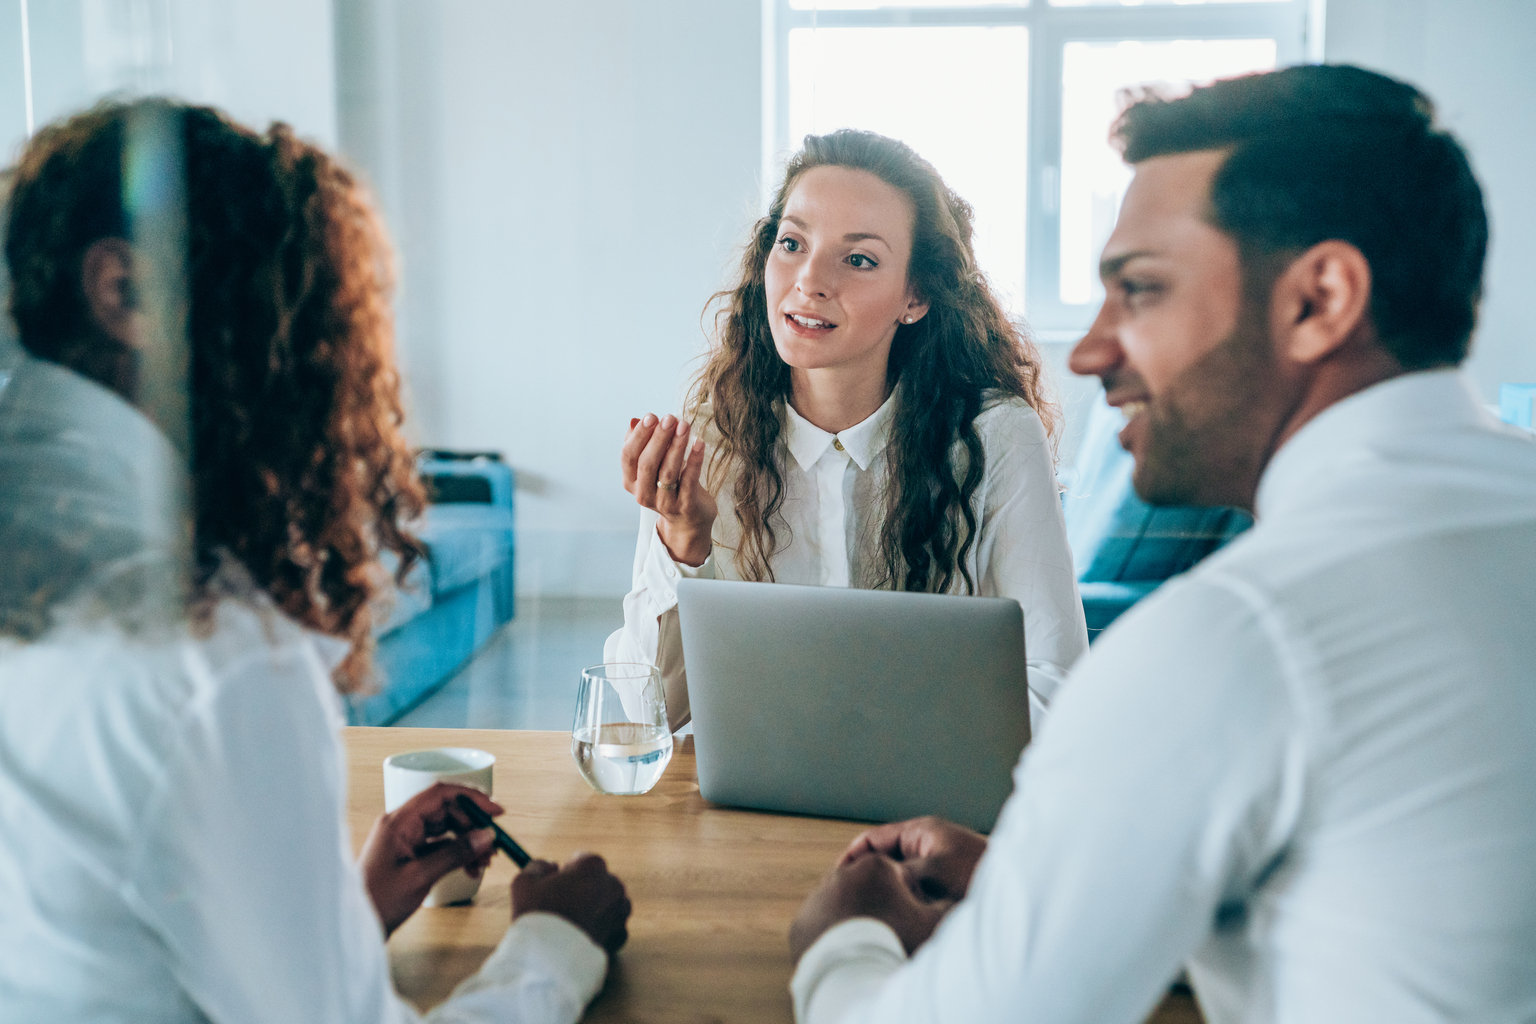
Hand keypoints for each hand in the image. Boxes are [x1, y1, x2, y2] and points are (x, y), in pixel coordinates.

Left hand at [359, 783, 500, 935]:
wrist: (356, 927)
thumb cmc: (378, 902)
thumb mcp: (421, 876)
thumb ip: (455, 853)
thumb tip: (485, 836)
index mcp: (398, 822)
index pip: (440, 795)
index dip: (471, 799)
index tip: (495, 811)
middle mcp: (401, 825)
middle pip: (446, 812)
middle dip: (473, 825)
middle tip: (493, 843)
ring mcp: (405, 840)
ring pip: (446, 829)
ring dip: (468, 841)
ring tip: (484, 860)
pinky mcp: (409, 855)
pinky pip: (440, 845)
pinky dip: (458, 854)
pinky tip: (470, 868)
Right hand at [513, 852, 631, 953]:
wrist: (550, 959)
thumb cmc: (537, 916)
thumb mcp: (525, 881)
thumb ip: (539, 866)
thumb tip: (550, 866)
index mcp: (593, 867)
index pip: (583, 859)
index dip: (568, 870)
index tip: (556, 883)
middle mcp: (613, 886)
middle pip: (599, 880)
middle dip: (584, 889)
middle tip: (562, 904)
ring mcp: (619, 912)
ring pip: (609, 903)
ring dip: (595, 909)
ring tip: (571, 922)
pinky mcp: (619, 937)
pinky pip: (613, 928)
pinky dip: (601, 931)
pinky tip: (581, 937)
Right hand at [621, 413, 716, 565]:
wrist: (687, 522)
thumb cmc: (668, 486)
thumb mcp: (651, 467)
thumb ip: (641, 444)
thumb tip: (634, 420)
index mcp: (631, 482)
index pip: (628, 456)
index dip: (638, 435)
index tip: (651, 416)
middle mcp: (644, 493)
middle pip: (647, 462)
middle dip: (658, 438)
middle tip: (669, 418)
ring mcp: (664, 502)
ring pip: (668, 471)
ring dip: (676, 445)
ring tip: (684, 425)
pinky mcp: (685, 506)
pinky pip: (689, 480)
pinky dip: (694, 460)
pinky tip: (699, 443)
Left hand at [790, 853, 953, 962]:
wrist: (852, 976)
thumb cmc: (895, 944)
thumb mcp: (933, 923)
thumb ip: (947, 906)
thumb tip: (957, 900)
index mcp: (875, 866)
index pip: (901, 878)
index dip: (913, 900)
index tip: (915, 921)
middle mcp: (841, 875)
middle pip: (871, 890)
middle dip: (884, 908)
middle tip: (894, 935)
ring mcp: (818, 898)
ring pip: (846, 907)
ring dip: (859, 921)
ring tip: (873, 947)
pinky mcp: (803, 922)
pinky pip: (825, 927)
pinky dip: (836, 936)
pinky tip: (852, 952)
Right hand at [840, 816, 987, 901]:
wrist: (1020, 886)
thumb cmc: (979, 873)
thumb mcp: (932, 870)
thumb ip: (900, 872)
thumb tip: (875, 879)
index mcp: (921, 831)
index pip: (873, 838)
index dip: (853, 857)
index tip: (837, 877)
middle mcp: (927, 843)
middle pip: (884, 857)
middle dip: (867, 874)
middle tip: (847, 896)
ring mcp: (936, 861)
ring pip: (899, 875)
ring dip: (886, 889)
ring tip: (868, 908)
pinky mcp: (946, 880)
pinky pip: (914, 887)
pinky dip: (903, 898)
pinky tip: (897, 915)